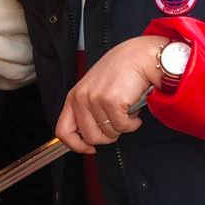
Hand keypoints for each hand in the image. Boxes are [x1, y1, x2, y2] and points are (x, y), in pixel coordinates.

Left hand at [56, 35, 167, 153]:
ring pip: (108, 134)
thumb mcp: (94, 90)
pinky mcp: (112, 101)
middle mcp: (81, 98)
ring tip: (126, 111)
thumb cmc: (121, 72)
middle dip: (108, 136)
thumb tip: (89, 138)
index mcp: (74, 97)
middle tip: (117, 124)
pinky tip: (134, 111)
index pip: (63, 131)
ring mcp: (95, 99)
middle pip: (90, 137)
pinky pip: (123, 127)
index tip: (89, 148)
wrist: (141, 56)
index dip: (76, 145)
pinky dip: (132, 123)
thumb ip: (87, 111)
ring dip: (122, 127)